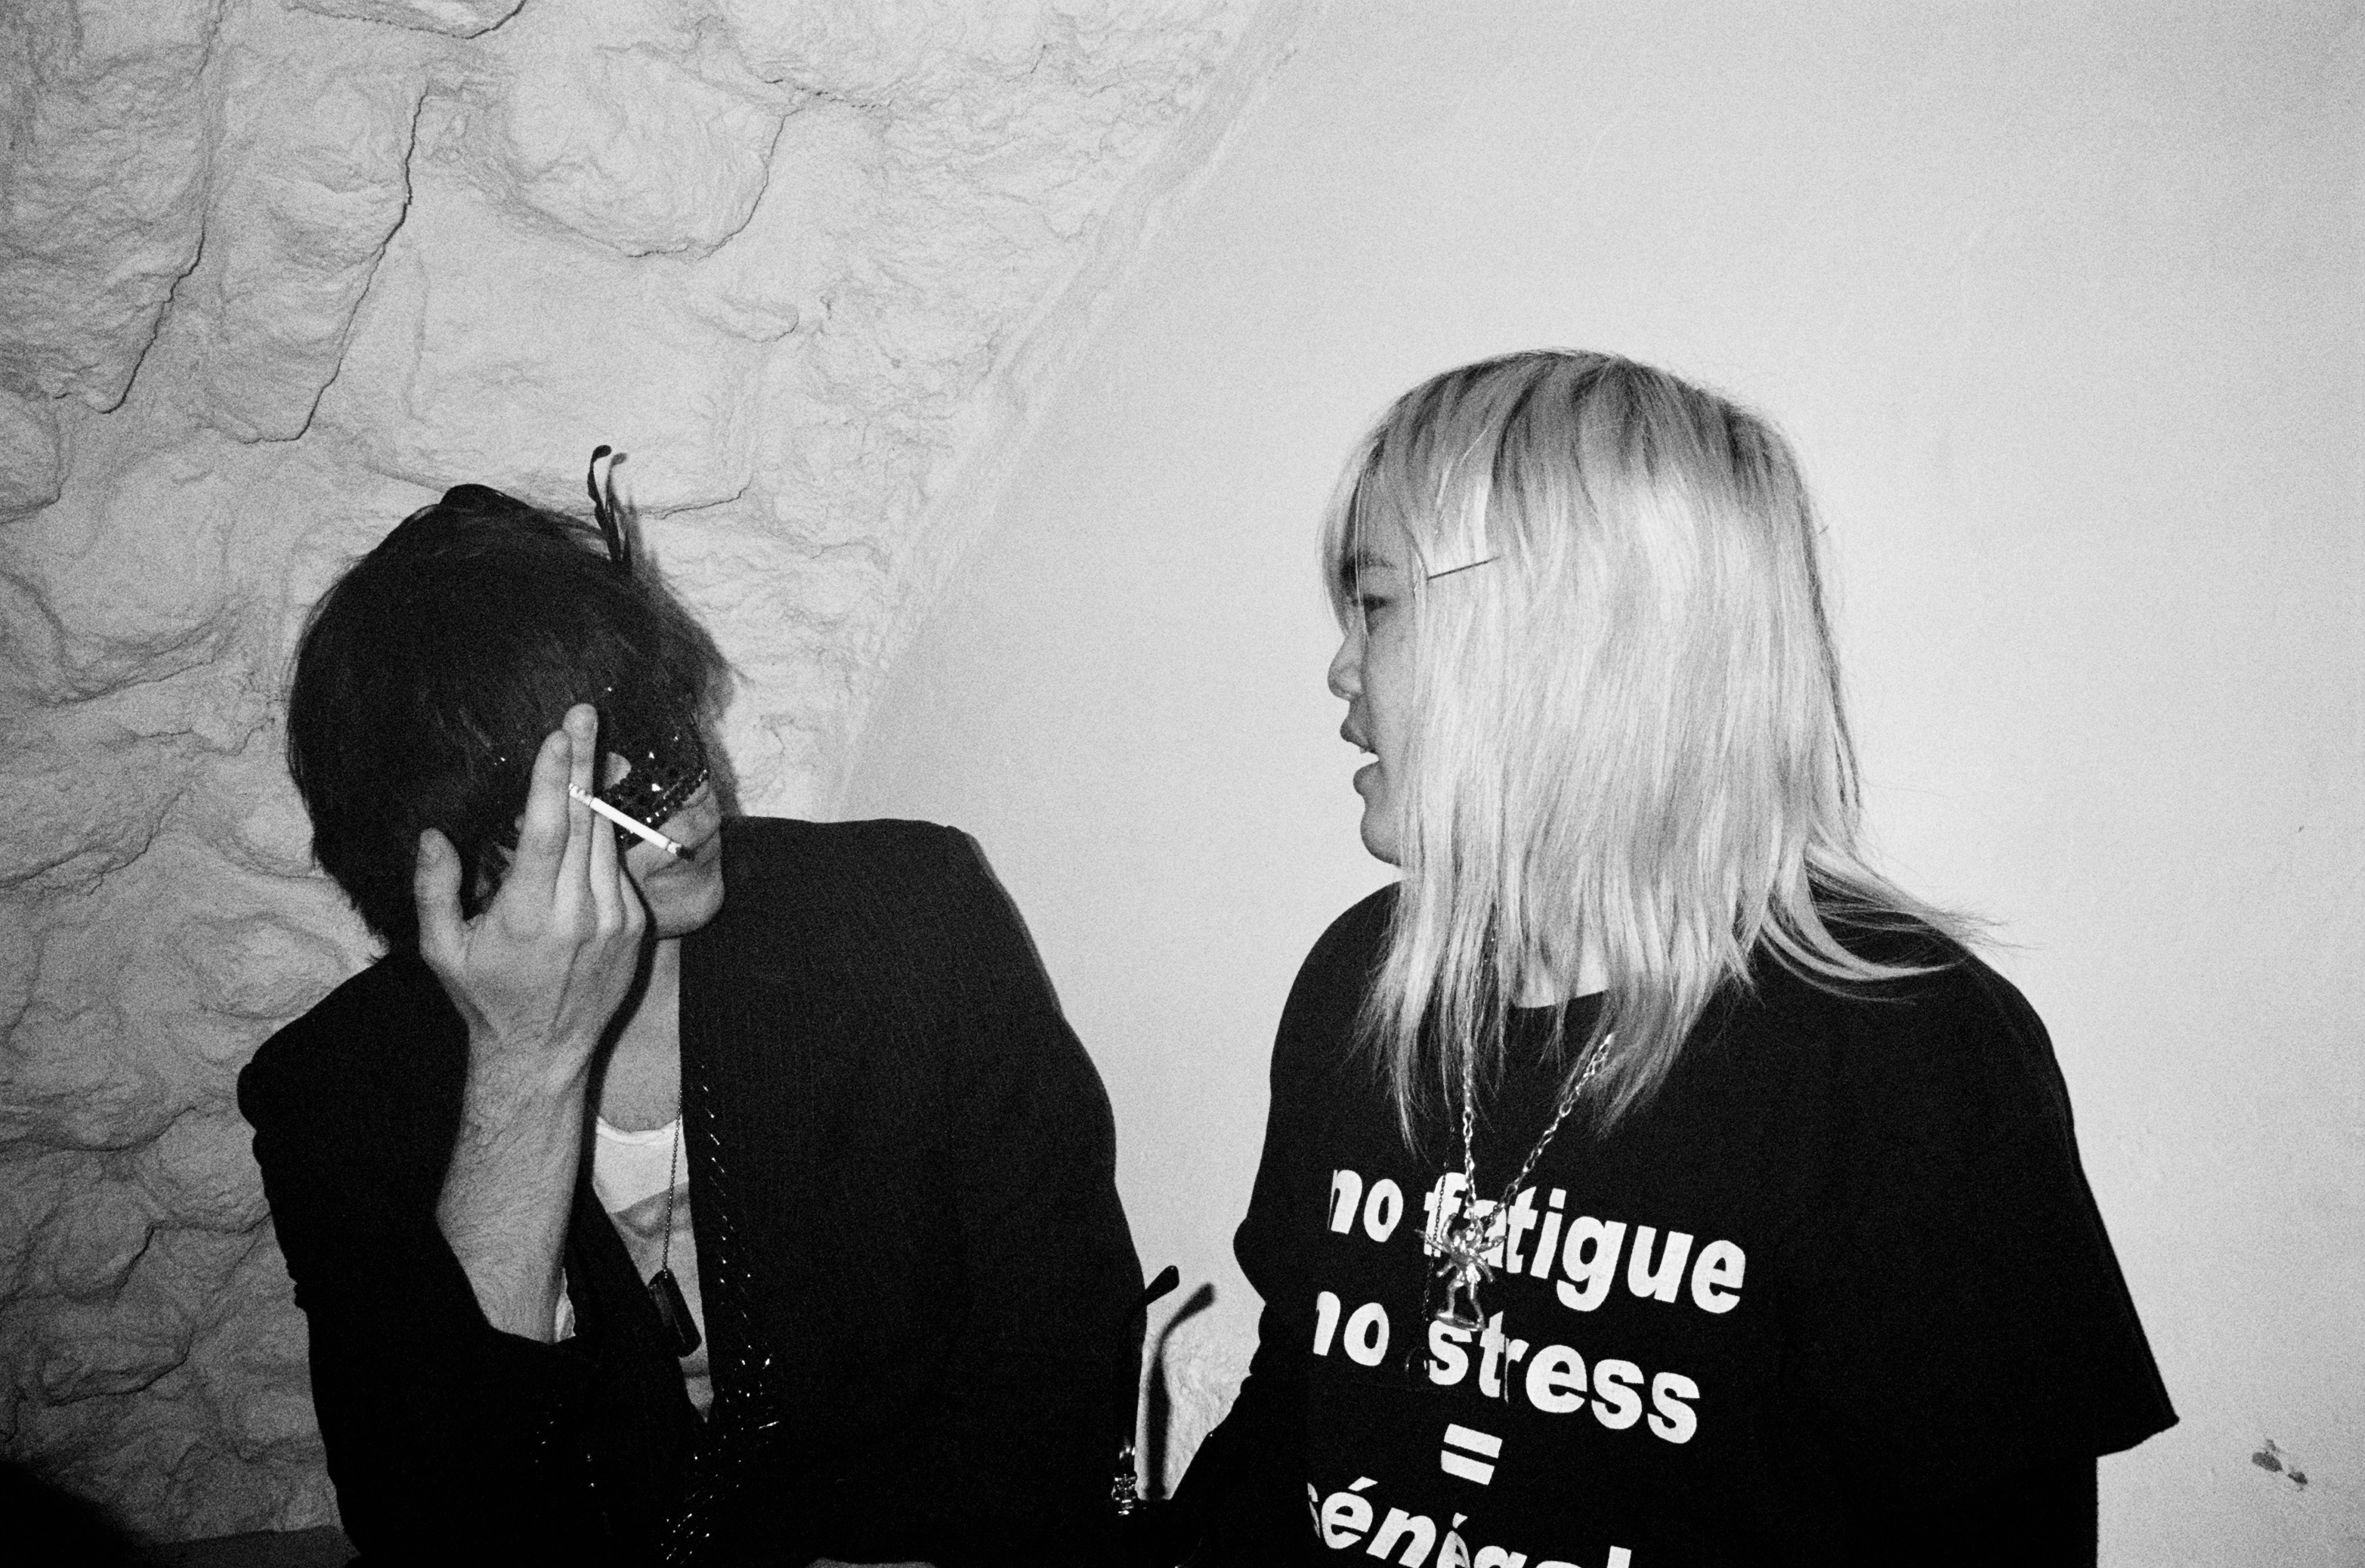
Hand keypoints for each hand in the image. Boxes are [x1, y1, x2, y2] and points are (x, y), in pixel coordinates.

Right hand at [414, 703, 646, 1095]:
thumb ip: (434, 890)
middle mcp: (580, 915)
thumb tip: (433, 834)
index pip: (550, 831)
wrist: (544, 1054)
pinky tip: (588, 818)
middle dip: (584, 762)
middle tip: (585, 712)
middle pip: (587, 821)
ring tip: (587, 747)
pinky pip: (617, 869)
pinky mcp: (636, 928)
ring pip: (606, 841)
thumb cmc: (485, 1000)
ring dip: (596, 794)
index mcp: (529, 917)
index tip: (561, 733)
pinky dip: (601, 841)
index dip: (557, 777)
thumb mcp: (442, 950)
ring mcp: (615, 921)